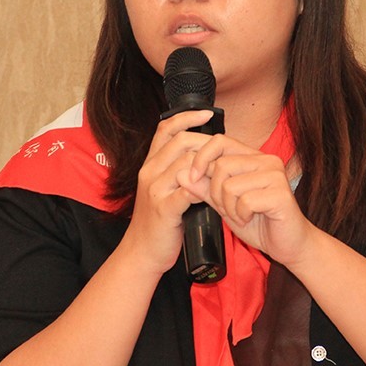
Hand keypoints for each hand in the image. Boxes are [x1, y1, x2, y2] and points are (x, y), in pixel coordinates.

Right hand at [122, 109, 215, 274]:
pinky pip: (187, 191)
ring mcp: (155, 190)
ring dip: (209, 165)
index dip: (186, 117)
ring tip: (224, 171)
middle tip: (224, 148)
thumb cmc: (160, 219)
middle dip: (206, 142)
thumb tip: (205, 151)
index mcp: (150, 164)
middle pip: (180, 142)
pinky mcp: (163, 209)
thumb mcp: (164, 187)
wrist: (141, 252)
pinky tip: (213, 191)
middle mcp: (149, 172)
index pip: (165, 129)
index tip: (206, 113)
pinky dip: (203, 189)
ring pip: (185, 163)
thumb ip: (178, 168)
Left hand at [177, 134, 314, 266]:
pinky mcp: (281, 193)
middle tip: (228, 208)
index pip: (220, 141)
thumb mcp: (224, 204)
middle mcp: (266, 160)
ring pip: (230, 185)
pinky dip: (242, 215)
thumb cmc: (258, 222)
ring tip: (241, 215)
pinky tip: (251, 219)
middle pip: (221, 165)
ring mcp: (275, 175)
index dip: (201, 158)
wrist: (288, 244)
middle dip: (215, 193)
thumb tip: (180, 173)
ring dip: (229, 207)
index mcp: (252, 157)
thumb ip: (204, 188)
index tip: (192, 178)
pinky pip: (245, 201)